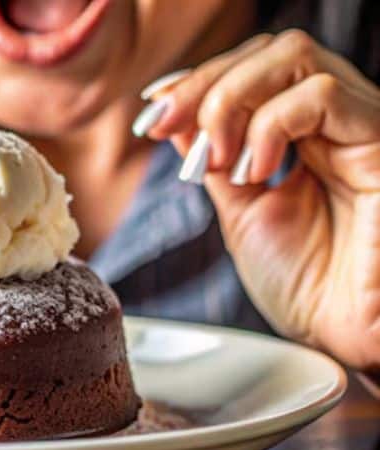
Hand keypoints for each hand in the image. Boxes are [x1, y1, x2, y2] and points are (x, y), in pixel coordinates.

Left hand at [139, 30, 379, 371]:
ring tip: (216, 160)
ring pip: (294, 55)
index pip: (254, 69)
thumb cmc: (306, 286)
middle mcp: (338, 120)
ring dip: (230, 100)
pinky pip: (323, 96)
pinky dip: (269, 125)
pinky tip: (255, 170)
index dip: (198, 81)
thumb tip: (174, 115)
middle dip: (205, 83)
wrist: (343, 338)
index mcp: (307, 133)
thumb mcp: (241, 210)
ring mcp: (363, 126)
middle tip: (165, 124)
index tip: (151, 114)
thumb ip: (215, 159)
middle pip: (270, 50)